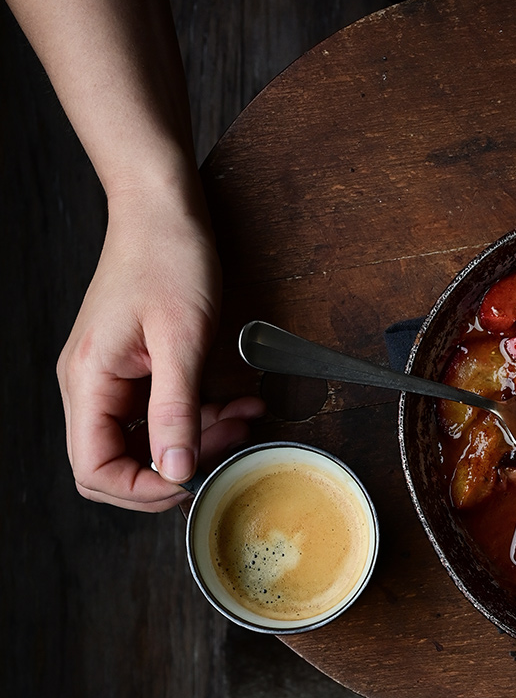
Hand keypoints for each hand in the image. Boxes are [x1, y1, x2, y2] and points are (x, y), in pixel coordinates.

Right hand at [57, 187, 263, 510]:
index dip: (141, 490)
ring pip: (149, 442)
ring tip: (244, 421)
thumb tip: (175, 470)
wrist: (164, 207)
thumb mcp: (181, 337)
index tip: (191, 483)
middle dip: (177, 468)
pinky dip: (203, 418)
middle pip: (119, 464)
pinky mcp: (137, 371)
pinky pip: (165, 415)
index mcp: (89, 381)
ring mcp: (114, 379)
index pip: (94, 469)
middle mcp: (92, 386)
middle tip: (227, 452)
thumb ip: (176, 410)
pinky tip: (239, 405)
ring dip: (199, 441)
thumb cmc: (166, 255)